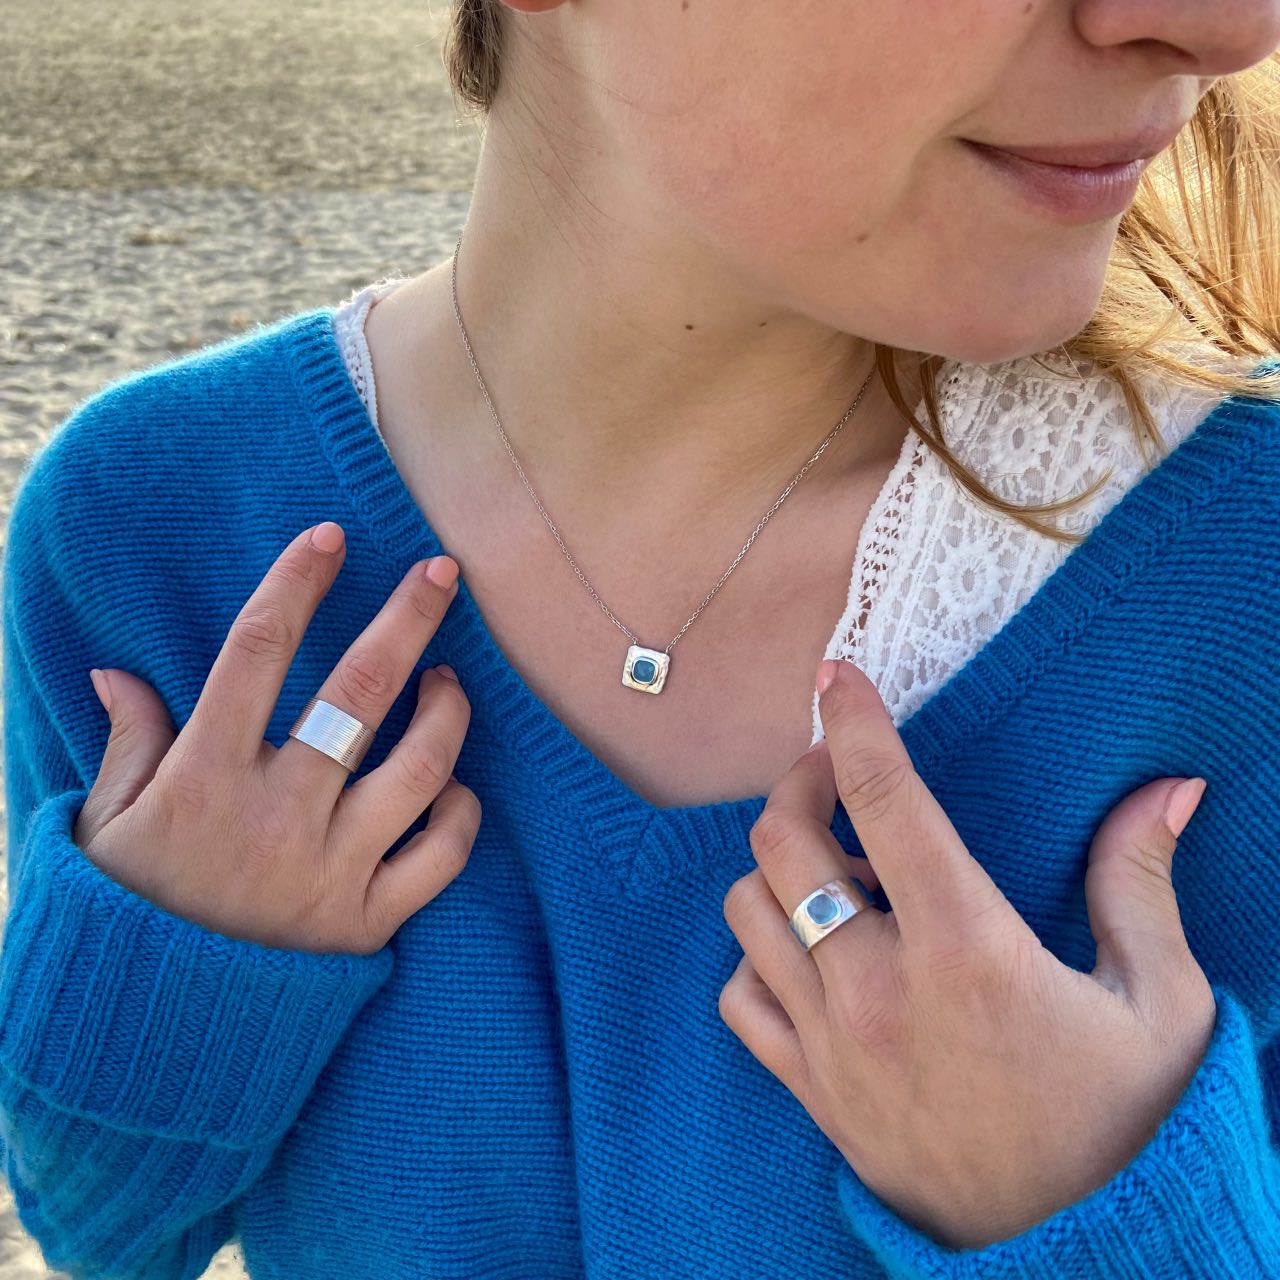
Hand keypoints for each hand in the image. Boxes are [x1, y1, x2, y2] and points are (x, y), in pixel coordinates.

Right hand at [73, 522, 481, 955]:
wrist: (151, 1040)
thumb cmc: (127, 916)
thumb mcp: (104, 828)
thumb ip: (128, 745)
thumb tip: (116, 673)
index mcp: (203, 777)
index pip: (256, 650)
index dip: (297, 582)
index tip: (330, 537)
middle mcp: (275, 815)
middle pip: (357, 693)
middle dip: (407, 620)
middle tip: (442, 572)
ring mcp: (329, 871)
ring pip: (419, 768)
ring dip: (447, 712)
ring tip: (448, 681)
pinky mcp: (367, 922)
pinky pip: (440, 855)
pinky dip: (460, 813)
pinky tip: (453, 787)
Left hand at [718, 657, 1215, 1249]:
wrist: (1080, 1255)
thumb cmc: (1126, 1125)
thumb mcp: (1161, 1005)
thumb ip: (1137, 885)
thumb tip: (1165, 790)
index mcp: (967, 949)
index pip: (885, 800)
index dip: (855, 723)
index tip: (837, 677)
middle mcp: (879, 988)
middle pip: (782, 844)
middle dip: (801, 785)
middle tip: (838, 777)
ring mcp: (833, 1044)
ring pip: (749, 911)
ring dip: (778, 869)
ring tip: (837, 871)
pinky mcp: (811, 1091)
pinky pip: (739, 997)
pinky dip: (756, 954)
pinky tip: (808, 951)